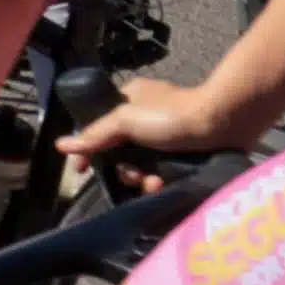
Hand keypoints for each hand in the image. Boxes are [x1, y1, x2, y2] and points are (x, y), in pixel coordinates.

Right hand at [57, 75, 251, 173]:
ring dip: (143, 179)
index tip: (82, 170)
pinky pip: (162, 173)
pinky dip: (160, 181)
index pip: (100, 127)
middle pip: (120, 152)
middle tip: (132, 175)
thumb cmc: (171, 115)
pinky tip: (165, 184)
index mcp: (129, 101)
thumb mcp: (126, 120)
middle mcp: (146, 119)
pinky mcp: (183, 156)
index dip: (89, 149)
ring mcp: (165, 139)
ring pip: (141, 166)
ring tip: (154, 183)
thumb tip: (62, 144)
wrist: (223, 124)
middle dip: (124, 169)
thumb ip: (96, 135)